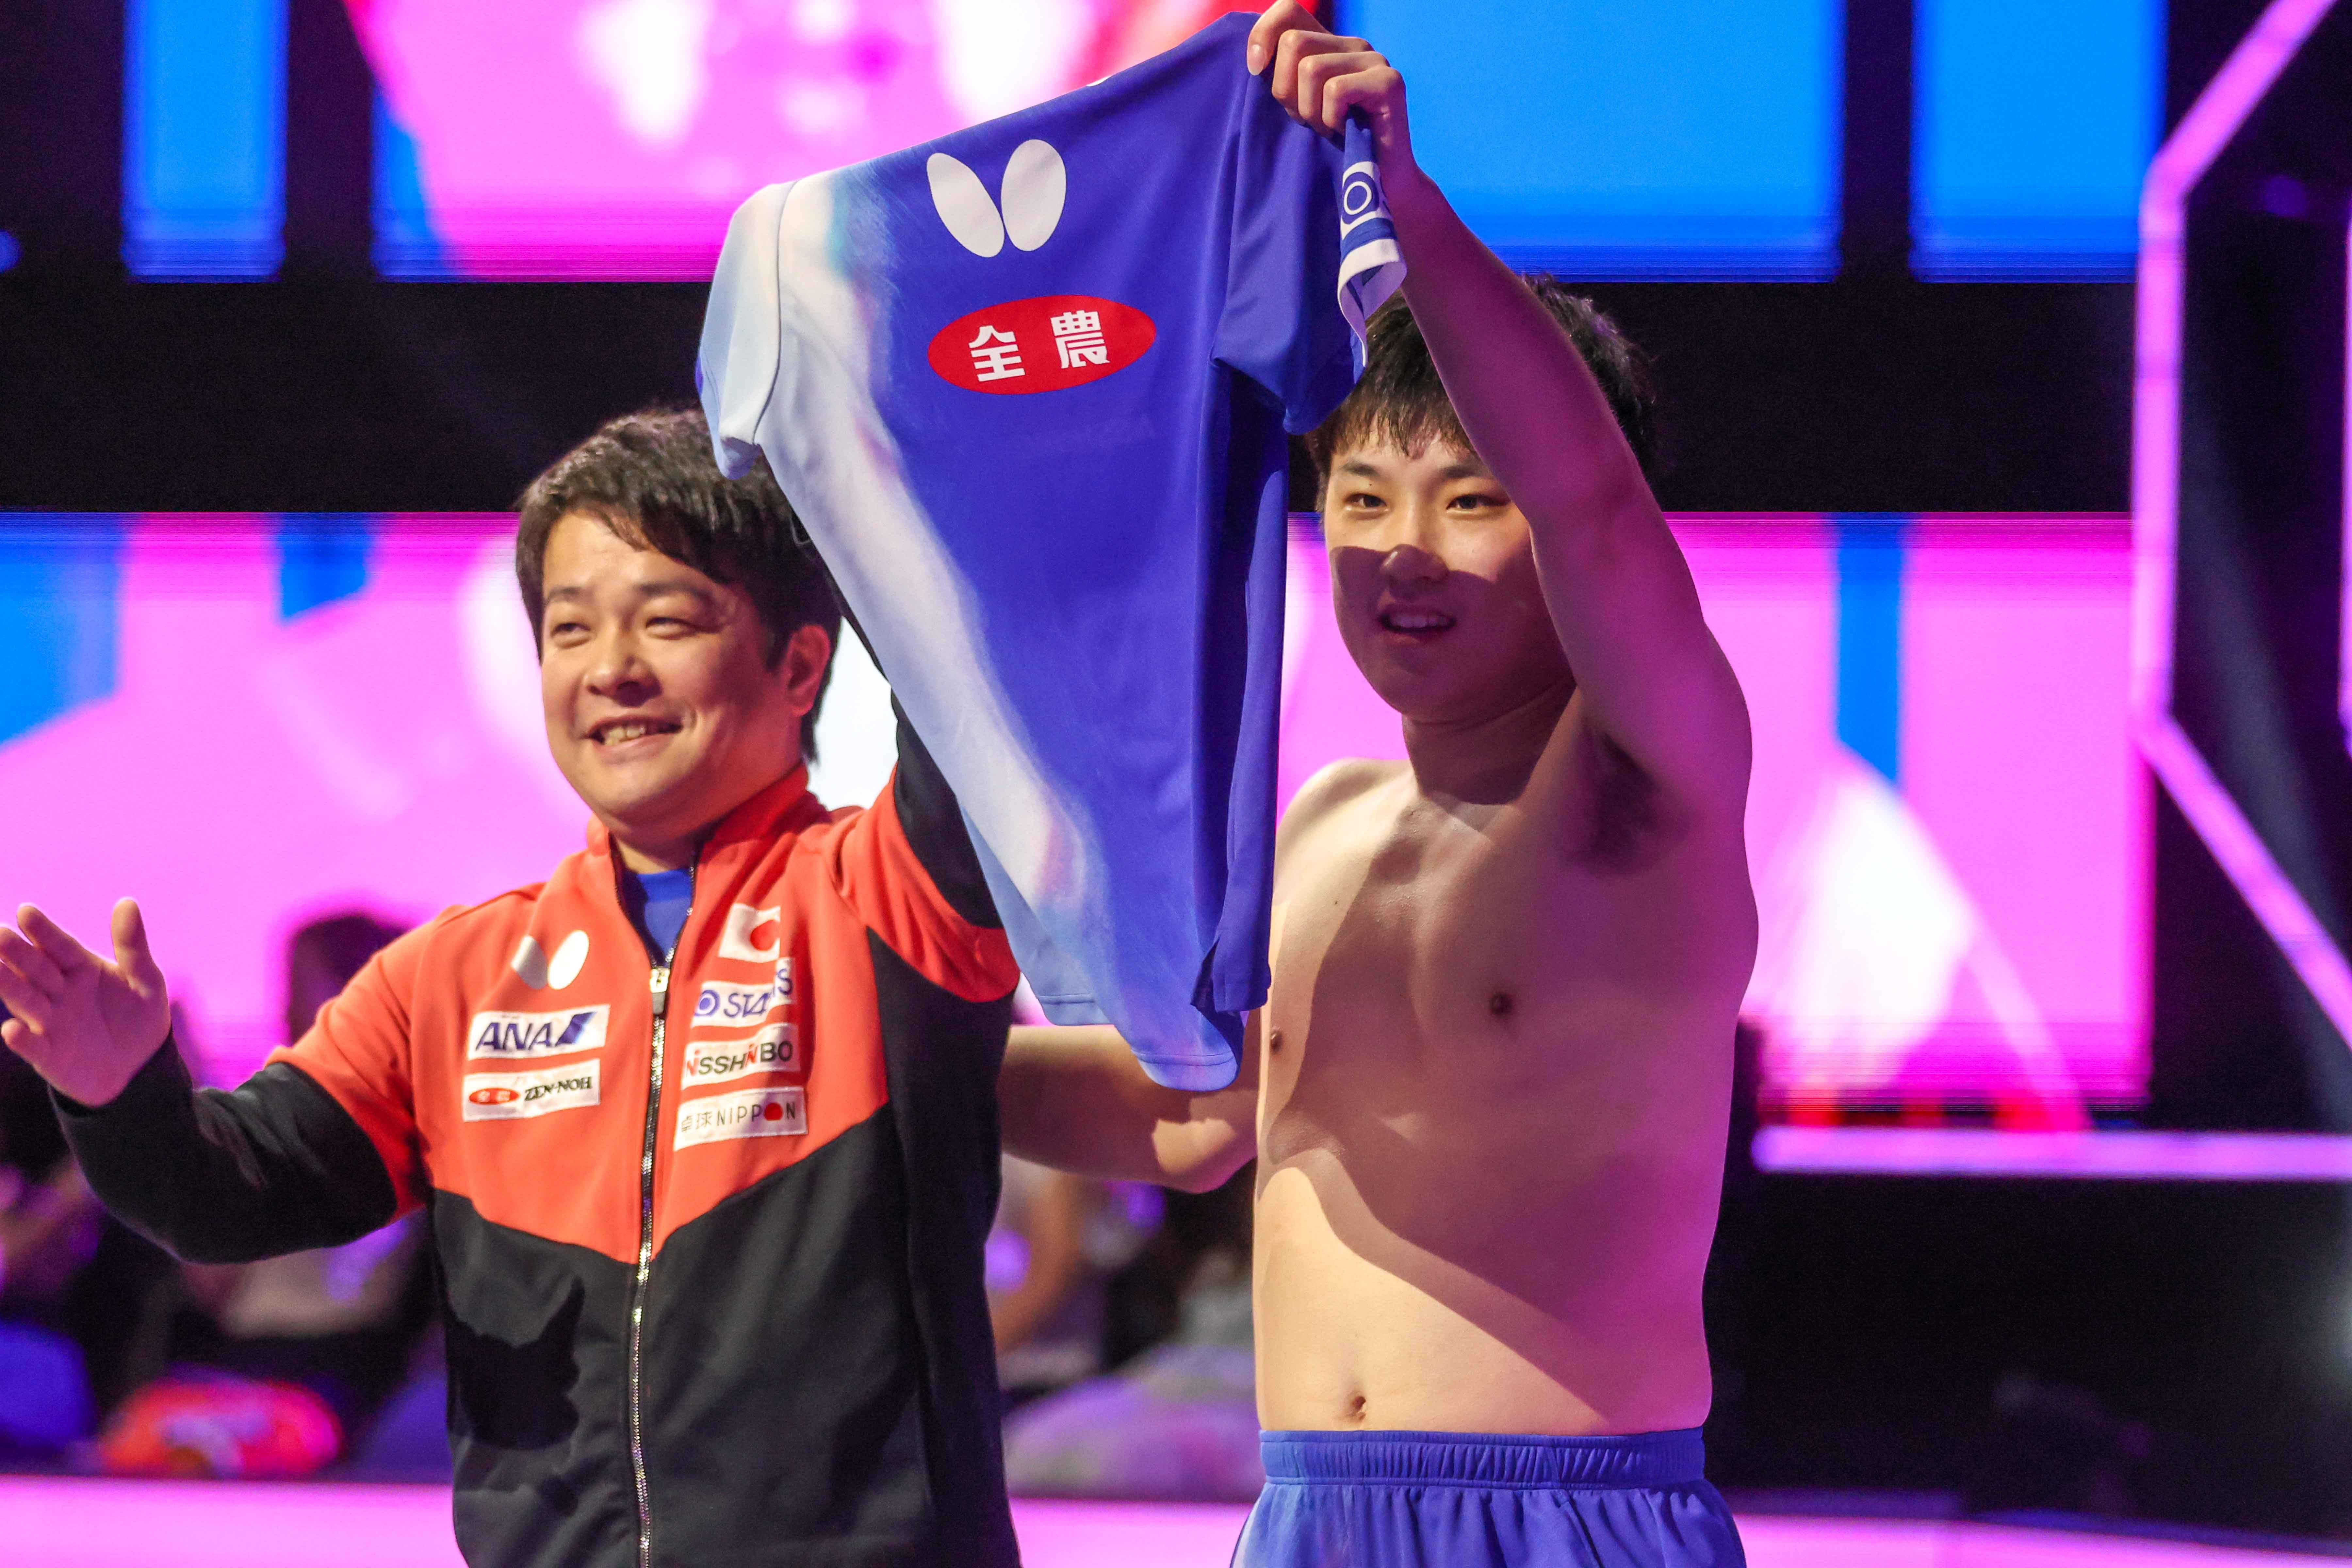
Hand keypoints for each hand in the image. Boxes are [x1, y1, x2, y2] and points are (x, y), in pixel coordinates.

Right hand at [0, 900, 171, 1107]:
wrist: (140, 1067)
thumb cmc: (138, 1017)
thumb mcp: (145, 979)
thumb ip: (133, 946)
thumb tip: (127, 901)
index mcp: (80, 969)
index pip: (60, 946)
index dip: (43, 931)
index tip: (26, 911)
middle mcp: (58, 992)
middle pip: (36, 969)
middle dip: (17, 952)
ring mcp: (50, 1023)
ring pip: (25, 1001)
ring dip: (7, 986)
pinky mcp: (49, 1055)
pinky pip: (33, 1047)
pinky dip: (22, 1040)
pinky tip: (11, 1030)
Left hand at [1247, 1, 1418, 177]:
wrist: (1376, 187)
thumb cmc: (1330, 150)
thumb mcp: (1294, 106)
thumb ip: (1279, 76)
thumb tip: (1255, 59)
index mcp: (1328, 45)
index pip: (1288, 10)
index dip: (1262, 35)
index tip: (1255, 71)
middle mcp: (1353, 44)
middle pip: (1293, 42)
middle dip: (1286, 89)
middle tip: (1304, 119)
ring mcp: (1374, 61)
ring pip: (1311, 68)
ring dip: (1309, 111)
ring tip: (1326, 129)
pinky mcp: (1389, 83)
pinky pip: (1335, 90)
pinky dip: (1330, 119)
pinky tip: (1343, 133)